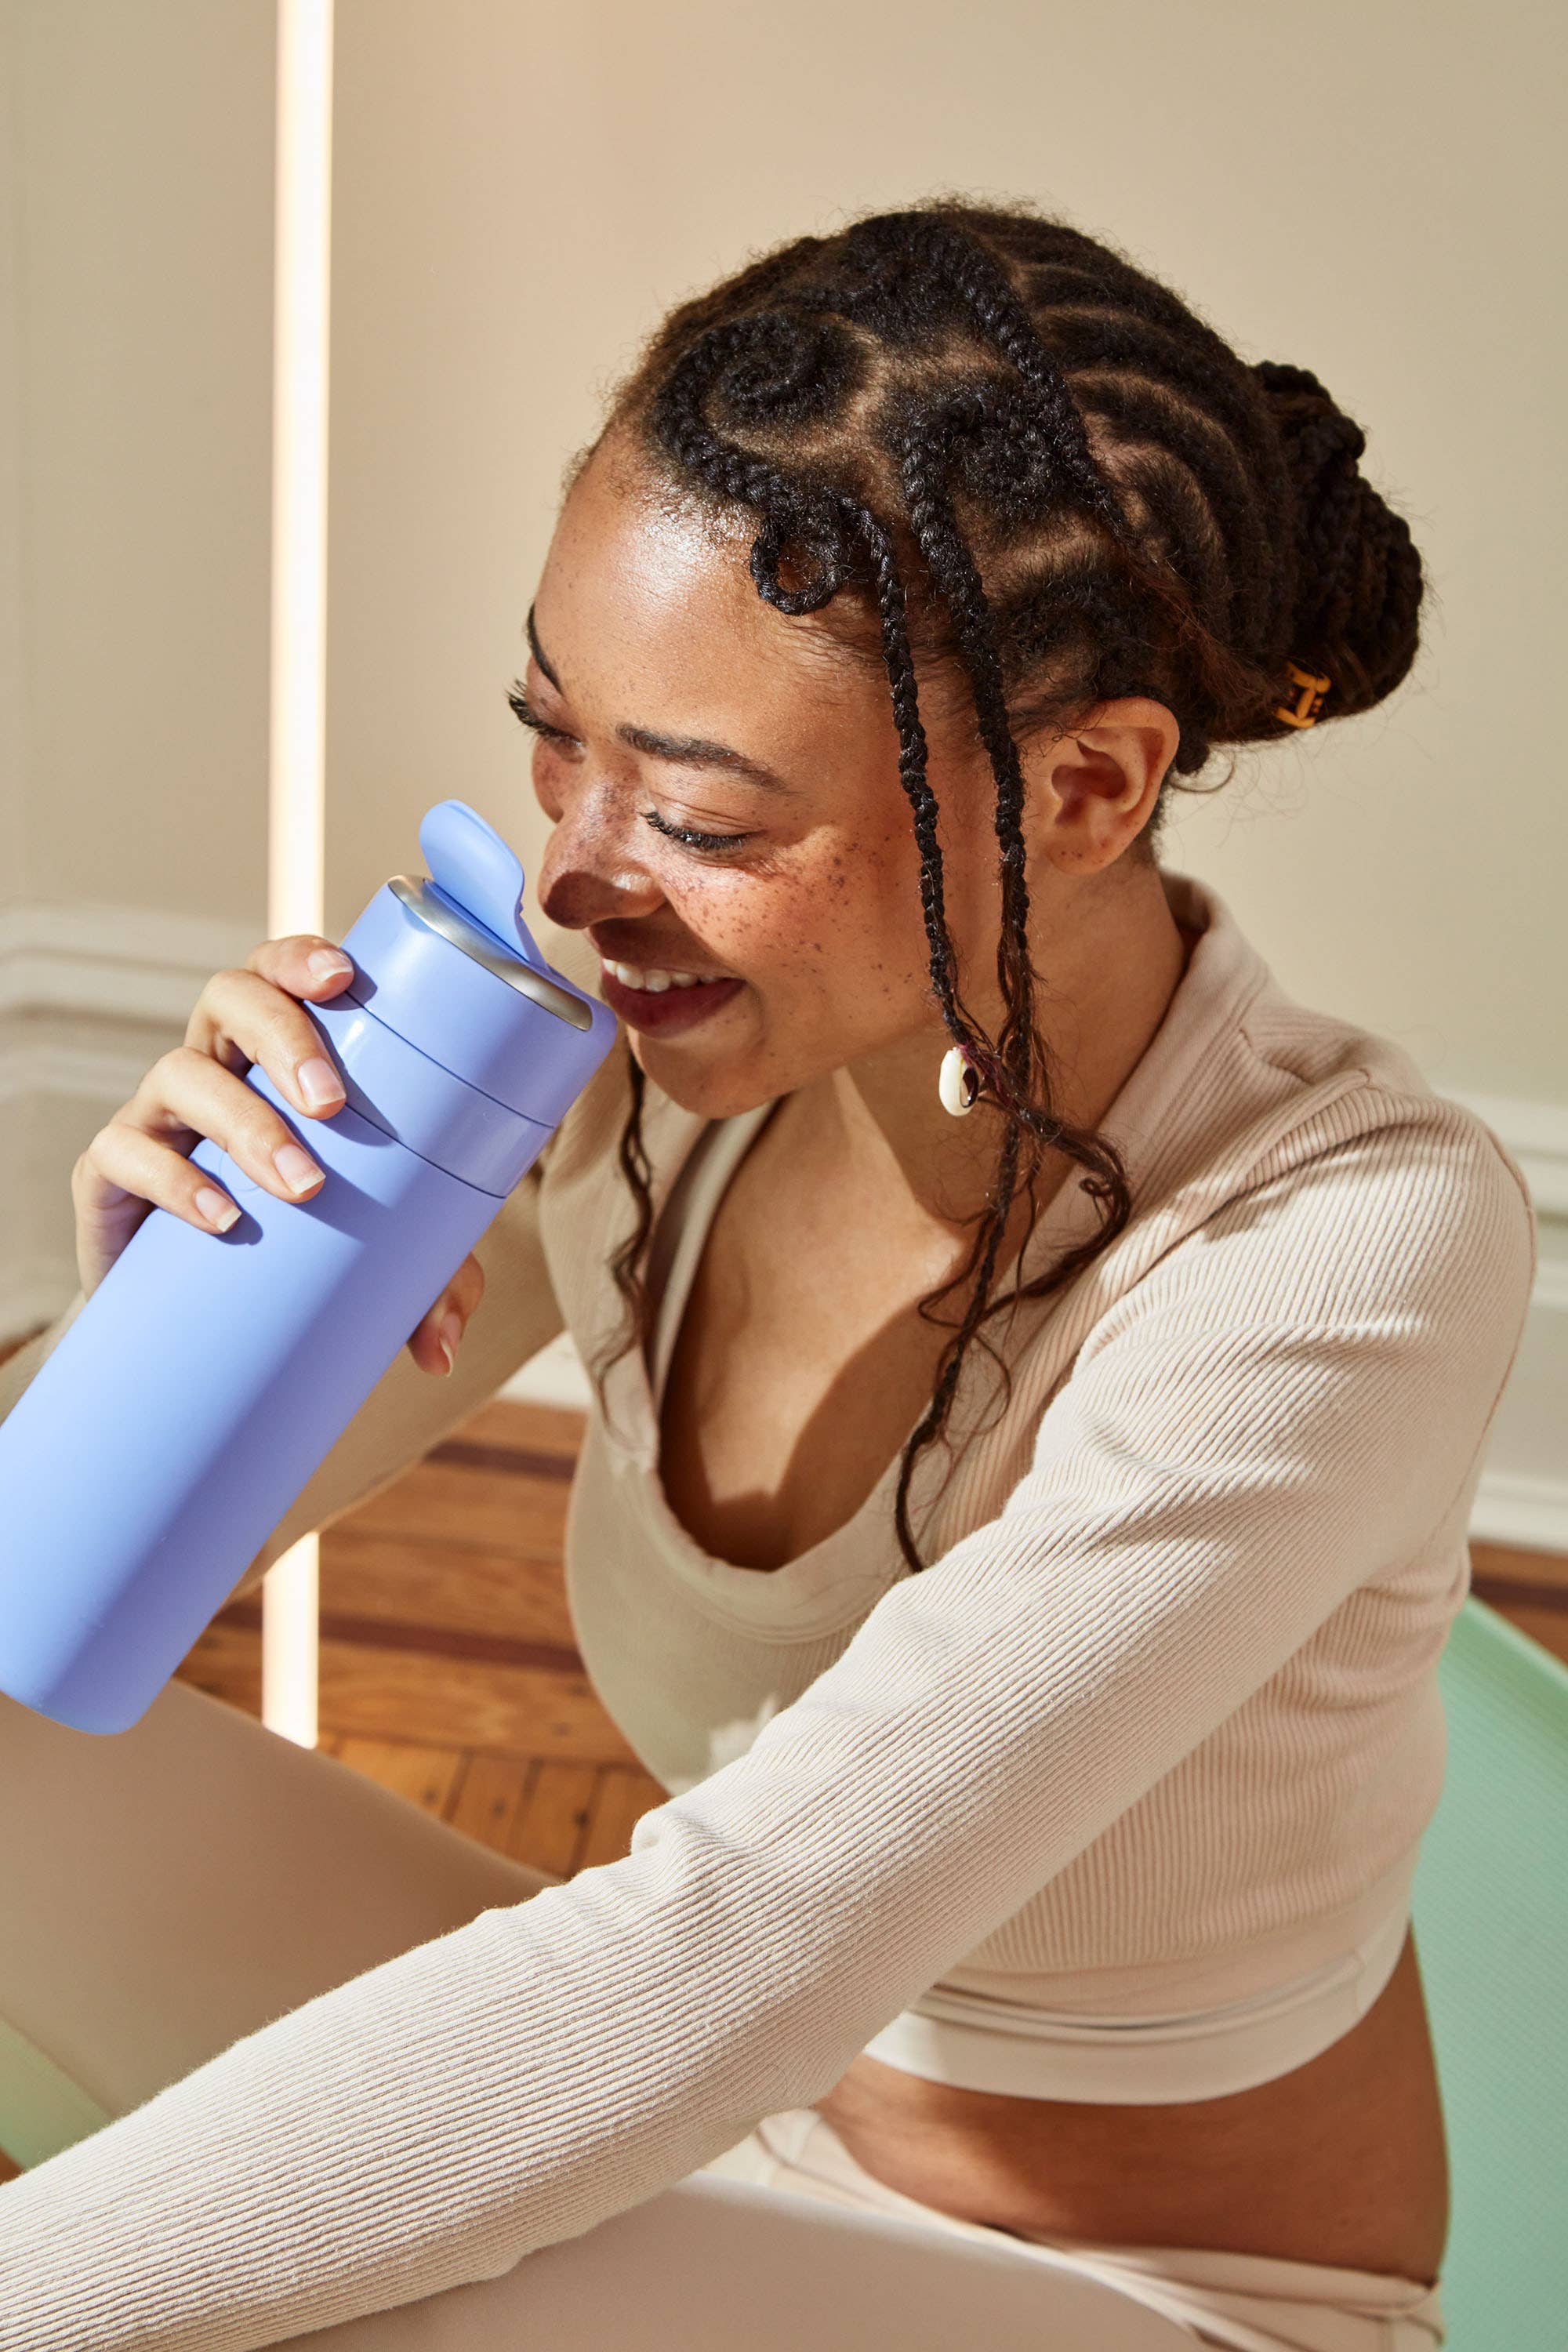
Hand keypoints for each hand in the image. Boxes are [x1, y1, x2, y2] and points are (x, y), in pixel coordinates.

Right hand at [69, 934, 483, 1376]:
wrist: (191, 1321)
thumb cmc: (297, 1250)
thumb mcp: (378, 1257)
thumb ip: (427, 1283)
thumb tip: (444, 1349)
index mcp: (272, 1052)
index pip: (279, 973)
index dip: (301, 958)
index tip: (344, 978)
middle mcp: (212, 1066)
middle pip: (228, 998)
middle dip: (283, 1035)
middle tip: (335, 1104)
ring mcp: (156, 1117)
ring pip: (181, 1074)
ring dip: (245, 1122)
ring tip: (301, 1184)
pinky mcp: (108, 1176)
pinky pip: (124, 1154)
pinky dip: (174, 1179)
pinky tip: (221, 1215)